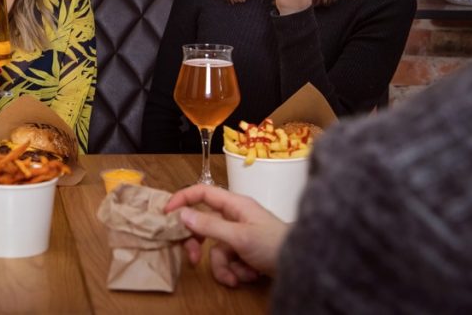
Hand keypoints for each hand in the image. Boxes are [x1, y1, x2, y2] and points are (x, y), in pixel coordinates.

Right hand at [165, 184, 288, 287]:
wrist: (304, 268)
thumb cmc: (273, 245)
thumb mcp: (238, 237)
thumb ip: (209, 226)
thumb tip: (182, 215)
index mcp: (234, 205)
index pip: (202, 193)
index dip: (182, 200)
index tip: (166, 215)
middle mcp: (236, 217)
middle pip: (204, 227)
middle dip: (200, 247)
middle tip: (192, 260)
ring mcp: (241, 236)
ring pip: (216, 249)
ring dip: (223, 267)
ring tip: (237, 277)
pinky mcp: (247, 253)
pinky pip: (229, 261)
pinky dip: (236, 271)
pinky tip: (249, 276)